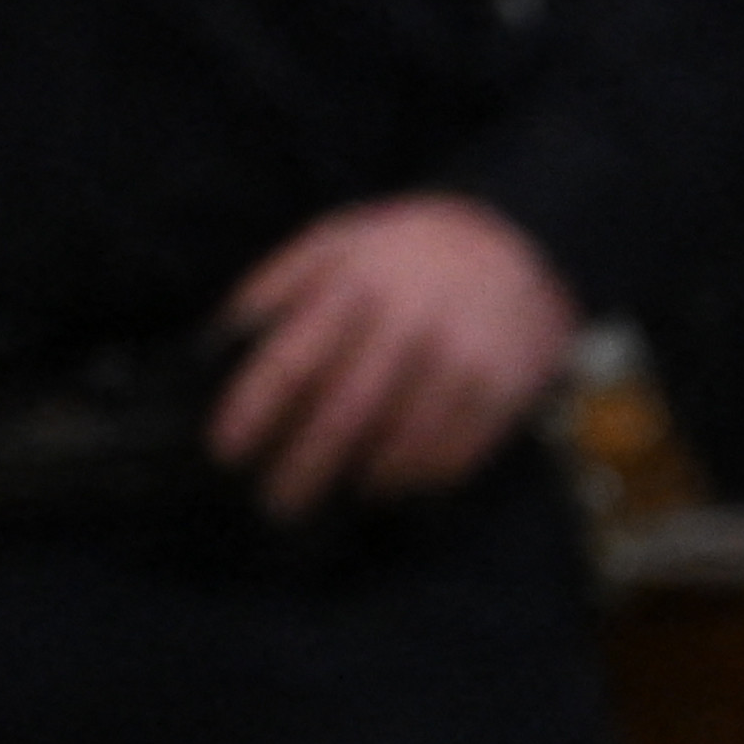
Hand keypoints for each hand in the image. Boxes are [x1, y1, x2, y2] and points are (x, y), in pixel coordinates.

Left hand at [209, 195, 575, 517]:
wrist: (517, 238)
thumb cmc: (405, 249)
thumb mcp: (337, 240)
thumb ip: (281, 282)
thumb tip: (226, 340)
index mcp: (354, 285)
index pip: (293, 361)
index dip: (255, 412)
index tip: (227, 452)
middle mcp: (408, 323)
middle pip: (346, 412)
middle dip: (305, 466)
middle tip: (277, 505)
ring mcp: (461, 357)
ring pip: (407, 440)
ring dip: (369, 476)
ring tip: (346, 492)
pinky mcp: (505, 385)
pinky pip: (459, 449)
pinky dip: (425, 474)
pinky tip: (401, 482)